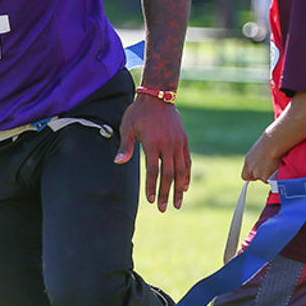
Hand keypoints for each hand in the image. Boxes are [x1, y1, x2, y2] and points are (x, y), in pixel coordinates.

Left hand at [116, 96, 189, 211]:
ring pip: (180, 170)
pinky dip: (186, 174)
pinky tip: (185, 186)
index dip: (152, 186)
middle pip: (169, 174)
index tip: (151, 201)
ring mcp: (178, 143)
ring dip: (179, 188)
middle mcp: (168, 145)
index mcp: (153, 143)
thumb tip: (118, 162)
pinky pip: (187, 161)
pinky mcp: (184, 140)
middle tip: (165, 209)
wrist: (158, 96)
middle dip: (166, 193)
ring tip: (178, 203)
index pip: (153, 171)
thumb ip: (125, 146)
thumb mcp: (128, 127)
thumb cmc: (138, 113)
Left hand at [241, 137, 281, 182]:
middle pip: (254, 177)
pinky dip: (274, 177)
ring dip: (268, 175)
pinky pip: (270, 181)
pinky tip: (276, 168)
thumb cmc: (269, 143)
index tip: (256, 174)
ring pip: (263, 179)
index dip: (251, 176)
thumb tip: (261, 164)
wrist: (274, 144)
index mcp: (248, 162)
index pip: (245, 176)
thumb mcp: (258, 152)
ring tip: (274, 165)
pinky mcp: (265, 177)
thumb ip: (256, 160)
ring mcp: (257, 174)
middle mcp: (250, 169)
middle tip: (269, 168)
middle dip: (261, 175)